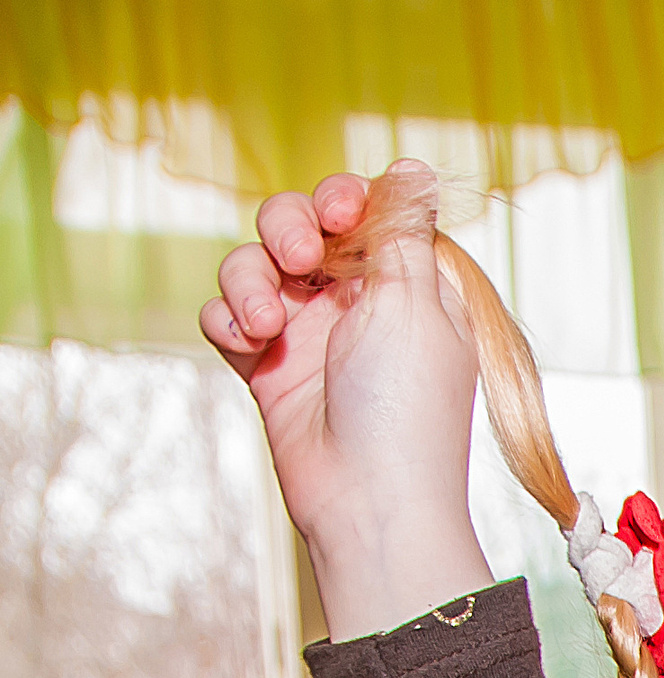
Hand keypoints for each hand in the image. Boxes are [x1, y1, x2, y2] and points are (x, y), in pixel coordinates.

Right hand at [199, 164, 494, 637]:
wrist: (368, 500)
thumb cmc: (406, 405)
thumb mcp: (413, 302)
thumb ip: (402, 231)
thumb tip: (415, 170)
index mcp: (408, 287)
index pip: (364, 213)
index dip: (343, 200)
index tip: (340, 210)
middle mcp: (358, 307)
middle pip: (300, 226)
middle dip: (287, 228)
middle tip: (300, 262)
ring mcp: (311, 337)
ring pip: (254, 266)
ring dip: (249, 279)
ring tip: (268, 324)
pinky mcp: (269, 368)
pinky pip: (227, 316)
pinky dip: (228, 320)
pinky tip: (249, 343)